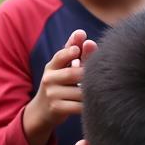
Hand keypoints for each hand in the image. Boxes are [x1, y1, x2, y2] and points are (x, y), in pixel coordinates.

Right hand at [22, 30, 97, 144]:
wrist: (42, 111)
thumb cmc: (59, 85)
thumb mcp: (62, 68)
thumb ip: (74, 51)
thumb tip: (82, 33)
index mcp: (52, 66)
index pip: (60, 56)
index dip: (70, 51)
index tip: (78, 50)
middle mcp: (49, 79)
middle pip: (73, 73)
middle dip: (88, 75)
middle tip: (102, 76)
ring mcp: (51, 94)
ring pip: (78, 91)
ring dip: (91, 92)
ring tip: (103, 90)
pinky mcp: (56, 108)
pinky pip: (78, 106)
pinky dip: (88, 106)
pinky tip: (96, 104)